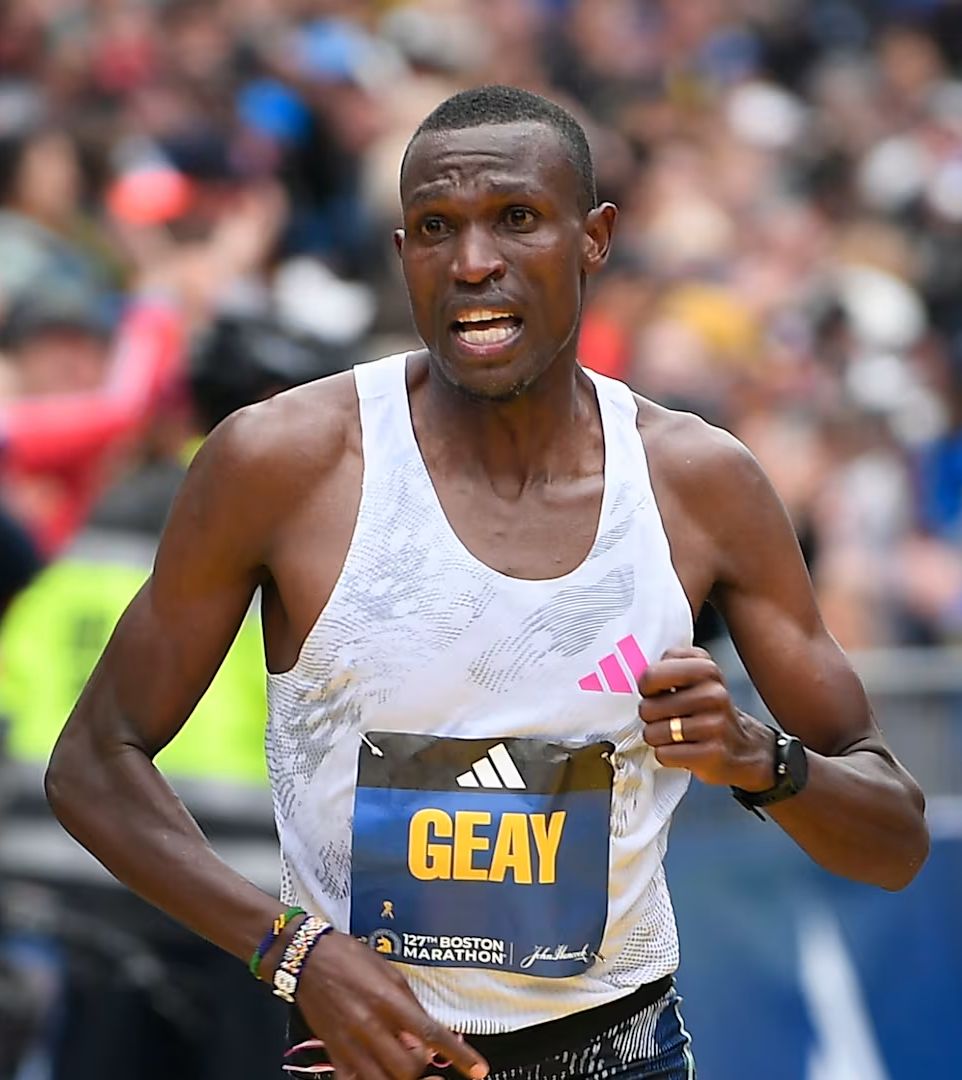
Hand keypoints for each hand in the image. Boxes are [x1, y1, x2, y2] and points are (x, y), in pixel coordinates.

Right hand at [294, 930, 488, 1079]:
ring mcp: (350, 1044)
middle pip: (408, 1069)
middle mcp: (370, 1026)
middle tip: (422, 1055)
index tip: (478, 1070)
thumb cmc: (351, 958)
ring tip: (405, 1066)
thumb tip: (427, 1033)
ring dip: (400, 1079)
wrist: (308, 958)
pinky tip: (377, 1075)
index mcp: (389, 1001)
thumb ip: (409, 1005)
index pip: (431, 1034)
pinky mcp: (333, 1054)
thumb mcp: (389, 972)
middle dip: (423, 1068)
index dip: (459, 1055)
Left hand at [639, 646, 773, 791]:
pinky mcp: (713, 753)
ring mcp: (715, 724)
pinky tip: (683, 750)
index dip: (646, 687)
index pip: (652, 674)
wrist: (744, 747)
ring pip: (654, 733)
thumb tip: (634, 670)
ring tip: (675, 735)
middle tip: (667, 718)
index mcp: (706, 669)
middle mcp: (714, 693)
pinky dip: (667, 755)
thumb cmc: (708, 710)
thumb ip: (668, 666)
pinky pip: (664, 754)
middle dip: (650, 716)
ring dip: (658, 738)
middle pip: (648, 707)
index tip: (655, 692)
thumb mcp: (695, 677)